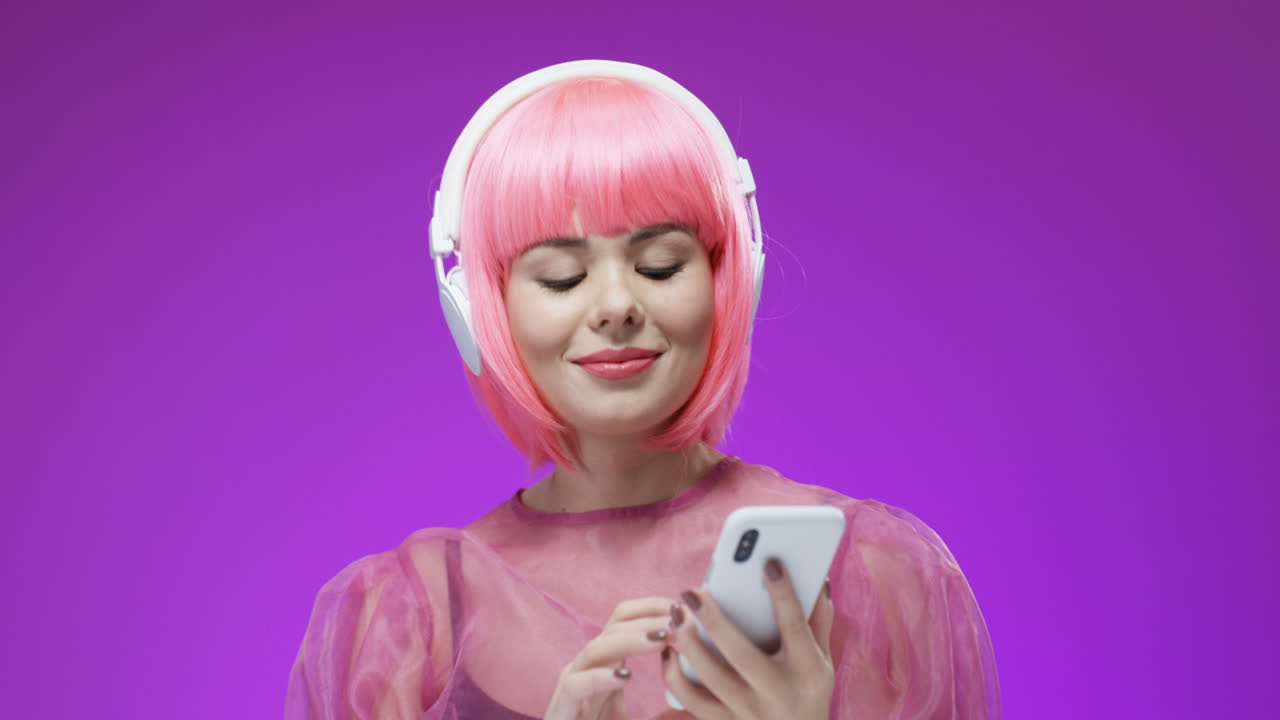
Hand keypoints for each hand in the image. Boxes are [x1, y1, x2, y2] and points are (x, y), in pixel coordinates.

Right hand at [544, 597, 676, 719]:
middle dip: (648, 618)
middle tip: (678, 619)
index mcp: (608, 665)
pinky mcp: (561, 709)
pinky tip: (626, 676)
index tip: (682, 608)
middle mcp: (589, 668)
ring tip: (662, 638)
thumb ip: (667, 711)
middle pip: (613, 625)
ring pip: (596, 648)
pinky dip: (600, 677)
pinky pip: (576, 684)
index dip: (653, 607)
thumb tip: (700, 699)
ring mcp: (572, 686)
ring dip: (631, 639)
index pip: (625, 619)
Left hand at [662, 559, 834, 719]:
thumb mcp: (823, 661)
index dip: (784, 595)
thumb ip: (819, 621)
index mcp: (807, 671)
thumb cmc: (808, 691)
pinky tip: (668, 652)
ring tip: (676, 615)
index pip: (795, 627)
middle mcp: (777, 693)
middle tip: (692, 591)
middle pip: (742, 654)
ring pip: (711, 678)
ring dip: (689, 644)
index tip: (769, 563)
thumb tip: (818, 580)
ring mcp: (750, 711)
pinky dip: (675, 677)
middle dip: (715, 621)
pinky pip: (693, 701)